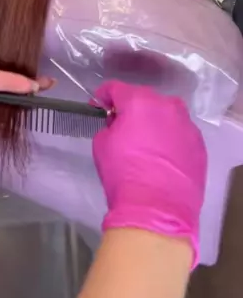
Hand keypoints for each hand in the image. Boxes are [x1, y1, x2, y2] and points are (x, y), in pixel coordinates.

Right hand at [93, 81, 207, 266]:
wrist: (157, 210)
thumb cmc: (123, 174)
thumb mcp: (102, 145)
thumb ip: (109, 125)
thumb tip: (117, 124)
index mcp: (139, 101)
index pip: (116, 88)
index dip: (103, 96)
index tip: (97, 106)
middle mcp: (166, 106)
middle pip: (143, 99)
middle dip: (130, 109)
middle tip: (120, 126)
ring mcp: (186, 125)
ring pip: (165, 115)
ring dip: (153, 122)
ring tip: (144, 142)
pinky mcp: (199, 145)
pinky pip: (179, 134)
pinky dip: (169, 139)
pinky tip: (162, 158)